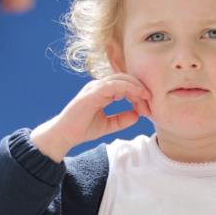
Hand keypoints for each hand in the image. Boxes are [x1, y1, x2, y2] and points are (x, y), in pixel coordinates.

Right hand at [31, 73, 151, 160]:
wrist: (64, 135)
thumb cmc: (82, 129)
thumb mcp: (107, 125)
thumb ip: (121, 120)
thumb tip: (137, 115)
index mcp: (102, 91)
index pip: (124, 85)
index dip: (138, 93)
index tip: (147, 106)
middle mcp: (99, 86)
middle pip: (125, 79)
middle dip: (140, 89)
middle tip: (150, 103)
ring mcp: (95, 88)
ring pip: (121, 79)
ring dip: (136, 88)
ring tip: (147, 98)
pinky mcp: (92, 93)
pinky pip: (113, 85)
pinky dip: (127, 88)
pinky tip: (137, 96)